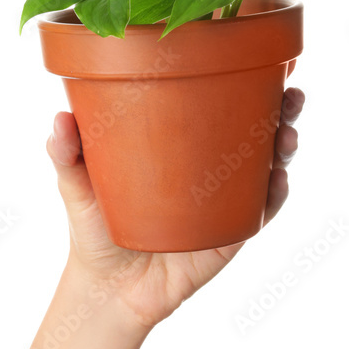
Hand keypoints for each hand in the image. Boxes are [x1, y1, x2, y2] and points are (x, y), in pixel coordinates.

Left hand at [46, 87, 304, 330]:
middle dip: (282, 107)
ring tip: (286, 136)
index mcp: (183, 140)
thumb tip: (59, 120)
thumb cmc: (94, 226)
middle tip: (290, 95)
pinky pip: (262, 211)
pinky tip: (277, 180)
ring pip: (269, 163)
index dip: (247, 77)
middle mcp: (212, 162)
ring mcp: (227, 197)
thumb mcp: (77, 185)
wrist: (106, 289)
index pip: (220, 100)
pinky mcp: (232, 232)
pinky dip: (275, 194)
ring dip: (285, 144)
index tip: (263, 59)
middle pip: (259, 126)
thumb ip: (68, 154)